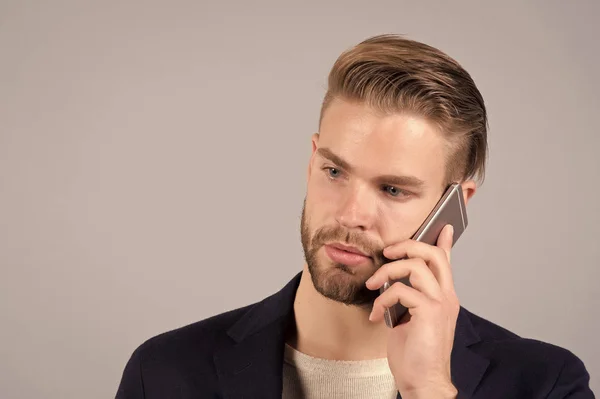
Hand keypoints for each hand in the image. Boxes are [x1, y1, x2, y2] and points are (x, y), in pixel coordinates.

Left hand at [365, 224, 458, 398]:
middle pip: (433, 254)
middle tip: (387, 252)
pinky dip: (383, 298)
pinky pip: (401, 289)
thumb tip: (392, 283)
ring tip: (373, 285)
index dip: (443, 242)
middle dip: (407, 246)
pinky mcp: (429, 312)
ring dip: (388, 271)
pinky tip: (377, 315)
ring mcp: (440, 303)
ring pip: (416, 266)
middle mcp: (446, 296)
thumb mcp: (409, 318)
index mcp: (443, 296)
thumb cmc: (415, 353)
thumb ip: (408, 298)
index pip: (446, 262)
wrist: (423, 381)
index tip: (441, 226)